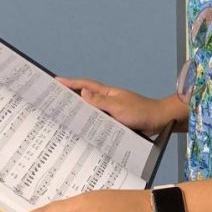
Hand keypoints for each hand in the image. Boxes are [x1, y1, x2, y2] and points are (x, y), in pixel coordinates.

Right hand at [55, 77, 176, 135]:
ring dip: (78, 111)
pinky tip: (81, 130)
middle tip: (52, 100)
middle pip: (84, 96)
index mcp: (107, 93)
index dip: (70, 83)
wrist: (158, 121)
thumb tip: (83, 92)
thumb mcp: (119, 106)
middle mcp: (107, 100)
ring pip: (90, 110)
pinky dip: (88, 123)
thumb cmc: (141, 112)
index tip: (55, 81)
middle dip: (69, 96)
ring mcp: (110, 110)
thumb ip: (100, 101)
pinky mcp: (114, 121)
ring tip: (61, 116)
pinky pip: (97, 121)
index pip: (85, 85)